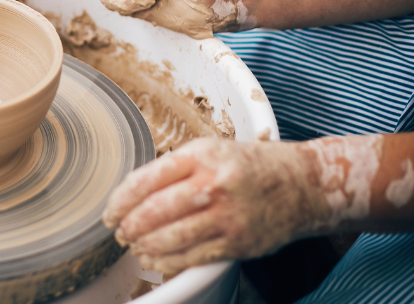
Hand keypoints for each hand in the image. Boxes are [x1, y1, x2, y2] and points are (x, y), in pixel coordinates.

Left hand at [103, 138, 327, 274]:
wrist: (304, 183)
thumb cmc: (252, 166)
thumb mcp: (212, 152)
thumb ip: (176, 170)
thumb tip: (135, 194)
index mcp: (202, 156)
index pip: (146, 179)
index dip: (120, 200)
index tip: (109, 211)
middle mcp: (214, 184)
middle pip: (154, 211)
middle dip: (128, 226)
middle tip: (119, 231)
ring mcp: (227, 216)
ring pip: (170, 238)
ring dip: (144, 246)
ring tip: (133, 246)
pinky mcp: (238, 242)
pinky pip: (192, 257)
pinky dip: (167, 262)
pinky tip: (155, 259)